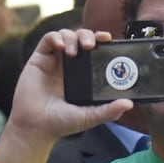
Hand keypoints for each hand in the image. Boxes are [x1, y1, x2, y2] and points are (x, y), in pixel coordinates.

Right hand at [6, 28, 131, 140]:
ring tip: (74, 52)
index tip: (109, 39)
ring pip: (66, 35)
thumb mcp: (89, 116)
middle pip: (81, 38)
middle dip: (88, 36)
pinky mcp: (39, 59)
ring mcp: (53, 61)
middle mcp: (69, 65)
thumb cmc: (60, 123)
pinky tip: (60, 46)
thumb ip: (108, 111)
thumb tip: (128, 103)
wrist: (35, 127)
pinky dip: (55, 38)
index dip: (101, 41)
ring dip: (72, 37)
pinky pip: (48, 39)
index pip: (95, 50)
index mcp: (83, 74)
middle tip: (92, 45)